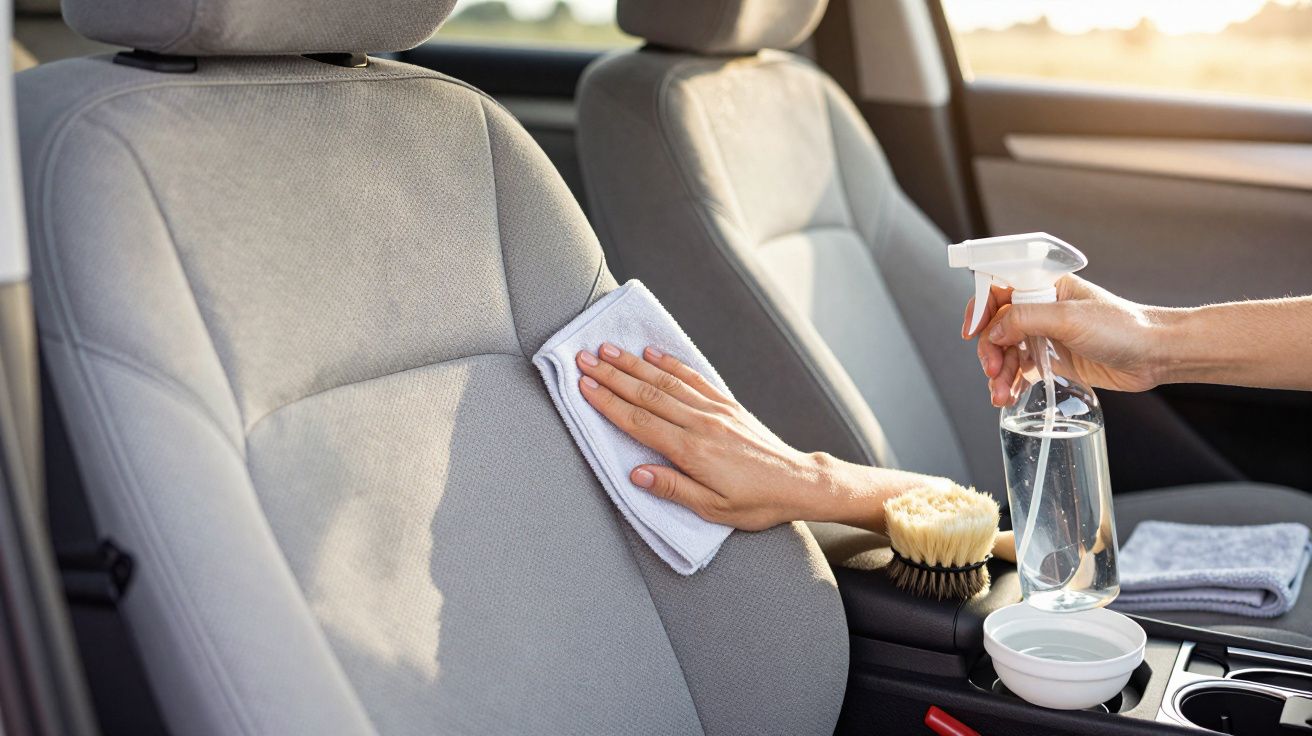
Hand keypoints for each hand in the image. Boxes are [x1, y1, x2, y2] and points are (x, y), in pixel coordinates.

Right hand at [575, 343, 828, 530]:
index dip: (608, 403)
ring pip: (667, 381)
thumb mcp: (713, 509)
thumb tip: (635, 473)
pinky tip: (652, 352)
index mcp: (692, 451)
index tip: (584, 385)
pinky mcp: (728, 405)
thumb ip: (672, 489)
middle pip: (647, 394)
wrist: (799, 483)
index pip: (640, 421)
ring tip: (608, 350)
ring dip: (634, 364)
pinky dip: (671, 363)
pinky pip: (694, 378)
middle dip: (612, 375)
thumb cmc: (756, 502)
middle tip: (584, 358)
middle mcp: (701, 423)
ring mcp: (715, 410)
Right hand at [963, 275, 1165, 404]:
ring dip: (997, 372)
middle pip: (996, 326)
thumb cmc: (1122, 327)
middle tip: (993, 370)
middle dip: (989, 350)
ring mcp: (1045, 335)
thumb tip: (993, 330)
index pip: (998, 290)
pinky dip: (1010, 382)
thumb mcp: (1068, 317)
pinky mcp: (1052, 359)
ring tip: (999, 394)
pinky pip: (1020, 369)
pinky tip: (1007, 396)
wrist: (1154, 355)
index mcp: (1044, 286)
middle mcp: (1041, 308)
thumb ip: (1025, 319)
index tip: (972, 332)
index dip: (981, 309)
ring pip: (1005, 351)